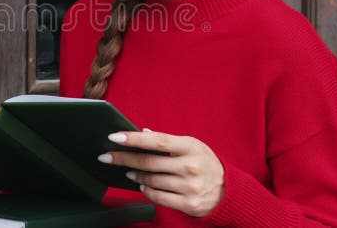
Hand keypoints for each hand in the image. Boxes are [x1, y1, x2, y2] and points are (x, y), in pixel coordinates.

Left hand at [98, 129, 224, 216]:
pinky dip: (146, 190)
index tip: (115, 137)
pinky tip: (141, 184)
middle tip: (107, 157)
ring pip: (151, 180)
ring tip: (128, 170)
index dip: (134, 138)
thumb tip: (144, 132)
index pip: (156, 141)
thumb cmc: (205, 163)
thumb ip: (168, 141)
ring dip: (135, 175)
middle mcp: (190, 166)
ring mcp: (189, 187)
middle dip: (123, 159)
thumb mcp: (192, 146)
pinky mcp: (188, 204)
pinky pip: (158, 197)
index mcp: (190, 146)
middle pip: (148, 162)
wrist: (228, 190)